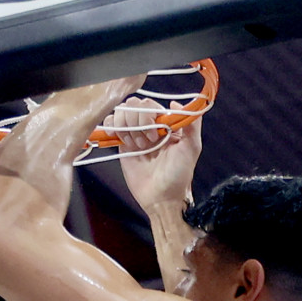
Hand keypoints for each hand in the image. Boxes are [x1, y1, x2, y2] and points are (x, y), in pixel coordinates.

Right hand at [103, 97, 202, 212]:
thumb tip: (175, 103)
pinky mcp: (121, 144)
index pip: (150, 105)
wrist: (161, 197)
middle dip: (136, 122)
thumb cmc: (179, 174)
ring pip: (120, 112)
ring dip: (125, 127)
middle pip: (133, 105)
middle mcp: (149, 125)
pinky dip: (110, 126)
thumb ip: (191, 123)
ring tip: (134, 146)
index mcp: (165, 123)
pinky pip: (111, 124)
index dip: (148, 116)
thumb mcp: (191, 148)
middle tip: (145, 144)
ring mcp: (134, 134)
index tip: (154, 135)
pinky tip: (116, 137)